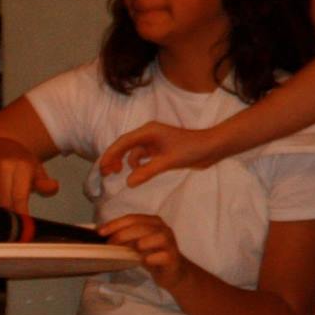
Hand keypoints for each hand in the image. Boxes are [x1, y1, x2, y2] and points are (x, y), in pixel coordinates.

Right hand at [0, 142, 57, 213]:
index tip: (24, 222)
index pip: (19, 196)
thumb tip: (53, 187)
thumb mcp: (36, 169)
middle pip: (6, 201)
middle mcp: (3, 167)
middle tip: (18, 217)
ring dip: (2, 208)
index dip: (21, 211)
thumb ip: (44, 182)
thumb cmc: (21, 162)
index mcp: (22, 166)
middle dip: (12, 212)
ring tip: (9, 205)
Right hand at [96, 121, 221, 187]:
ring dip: (124, 162)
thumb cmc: (191, 149)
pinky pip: (142, 156)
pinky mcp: (160, 149)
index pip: (123, 142)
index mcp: (148, 131)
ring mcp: (154, 142)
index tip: (102, 167)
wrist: (212, 148)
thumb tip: (128, 183)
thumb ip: (147, 171)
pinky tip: (136, 173)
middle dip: (114, 158)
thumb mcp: (167, 161)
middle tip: (106, 173)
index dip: (110, 154)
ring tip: (117, 174)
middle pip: (125, 145)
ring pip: (132, 151)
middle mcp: (148, 134)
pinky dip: (136, 165)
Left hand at [99, 213, 186, 288]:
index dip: (115, 224)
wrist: (173, 272)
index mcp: (153, 222)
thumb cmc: (151, 254)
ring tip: (129, 252)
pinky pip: (163, 256)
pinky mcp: (173, 258)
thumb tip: (100, 233)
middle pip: (142, 227)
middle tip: (110, 244)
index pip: (132, 218)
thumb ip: (123, 236)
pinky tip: (144, 261)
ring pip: (157, 237)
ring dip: (140, 243)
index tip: (100, 232)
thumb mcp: (135, 243)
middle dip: (122, 234)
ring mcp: (170, 243)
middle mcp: (163, 229)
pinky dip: (151, 258)